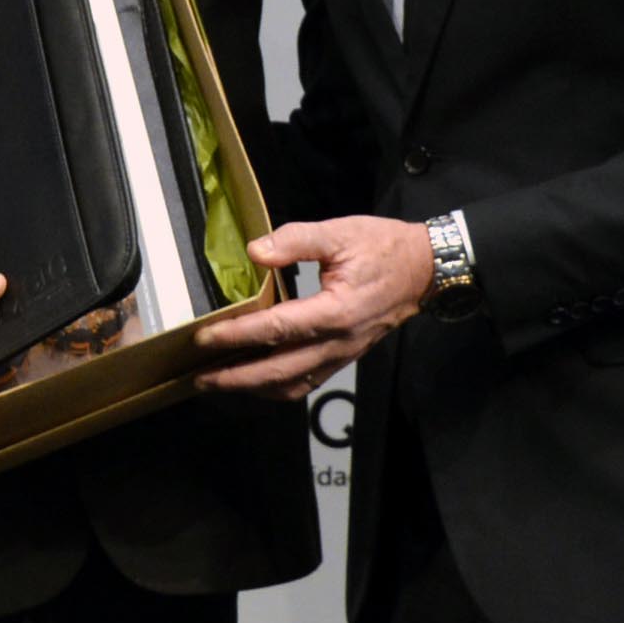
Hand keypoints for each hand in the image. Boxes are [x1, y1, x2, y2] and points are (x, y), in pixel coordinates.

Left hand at [193, 217, 435, 394]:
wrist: (424, 270)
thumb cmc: (383, 248)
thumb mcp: (340, 233)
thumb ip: (295, 240)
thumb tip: (255, 252)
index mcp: (335, 311)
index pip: (276, 330)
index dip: (237, 336)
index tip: (205, 338)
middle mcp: (338, 342)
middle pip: (279, 372)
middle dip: (235, 378)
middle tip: (199, 378)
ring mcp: (343, 355)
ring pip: (292, 385)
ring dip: (253, 389)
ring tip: (220, 383)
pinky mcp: (345, 356)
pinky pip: (308, 381)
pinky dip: (278, 387)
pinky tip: (257, 382)